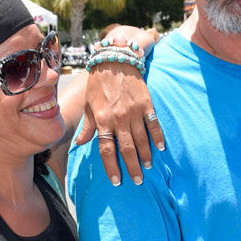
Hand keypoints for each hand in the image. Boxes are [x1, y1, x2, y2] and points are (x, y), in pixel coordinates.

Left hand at [76, 26, 164, 184]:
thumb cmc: (98, 83)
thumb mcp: (88, 105)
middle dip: (132, 167)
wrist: (115, 59)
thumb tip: (80, 144)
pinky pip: (154, 124)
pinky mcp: (146, 104)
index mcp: (102, 120)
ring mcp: (134, 112)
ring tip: (148, 167)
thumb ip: (87, 126)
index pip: (107, 150)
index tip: (116, 181)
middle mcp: (119, 118)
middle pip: (126, 149)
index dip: (111, 167)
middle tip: (137, 180)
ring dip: (145, 156)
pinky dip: (158, 137)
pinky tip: (160, 148)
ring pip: (141, 140)